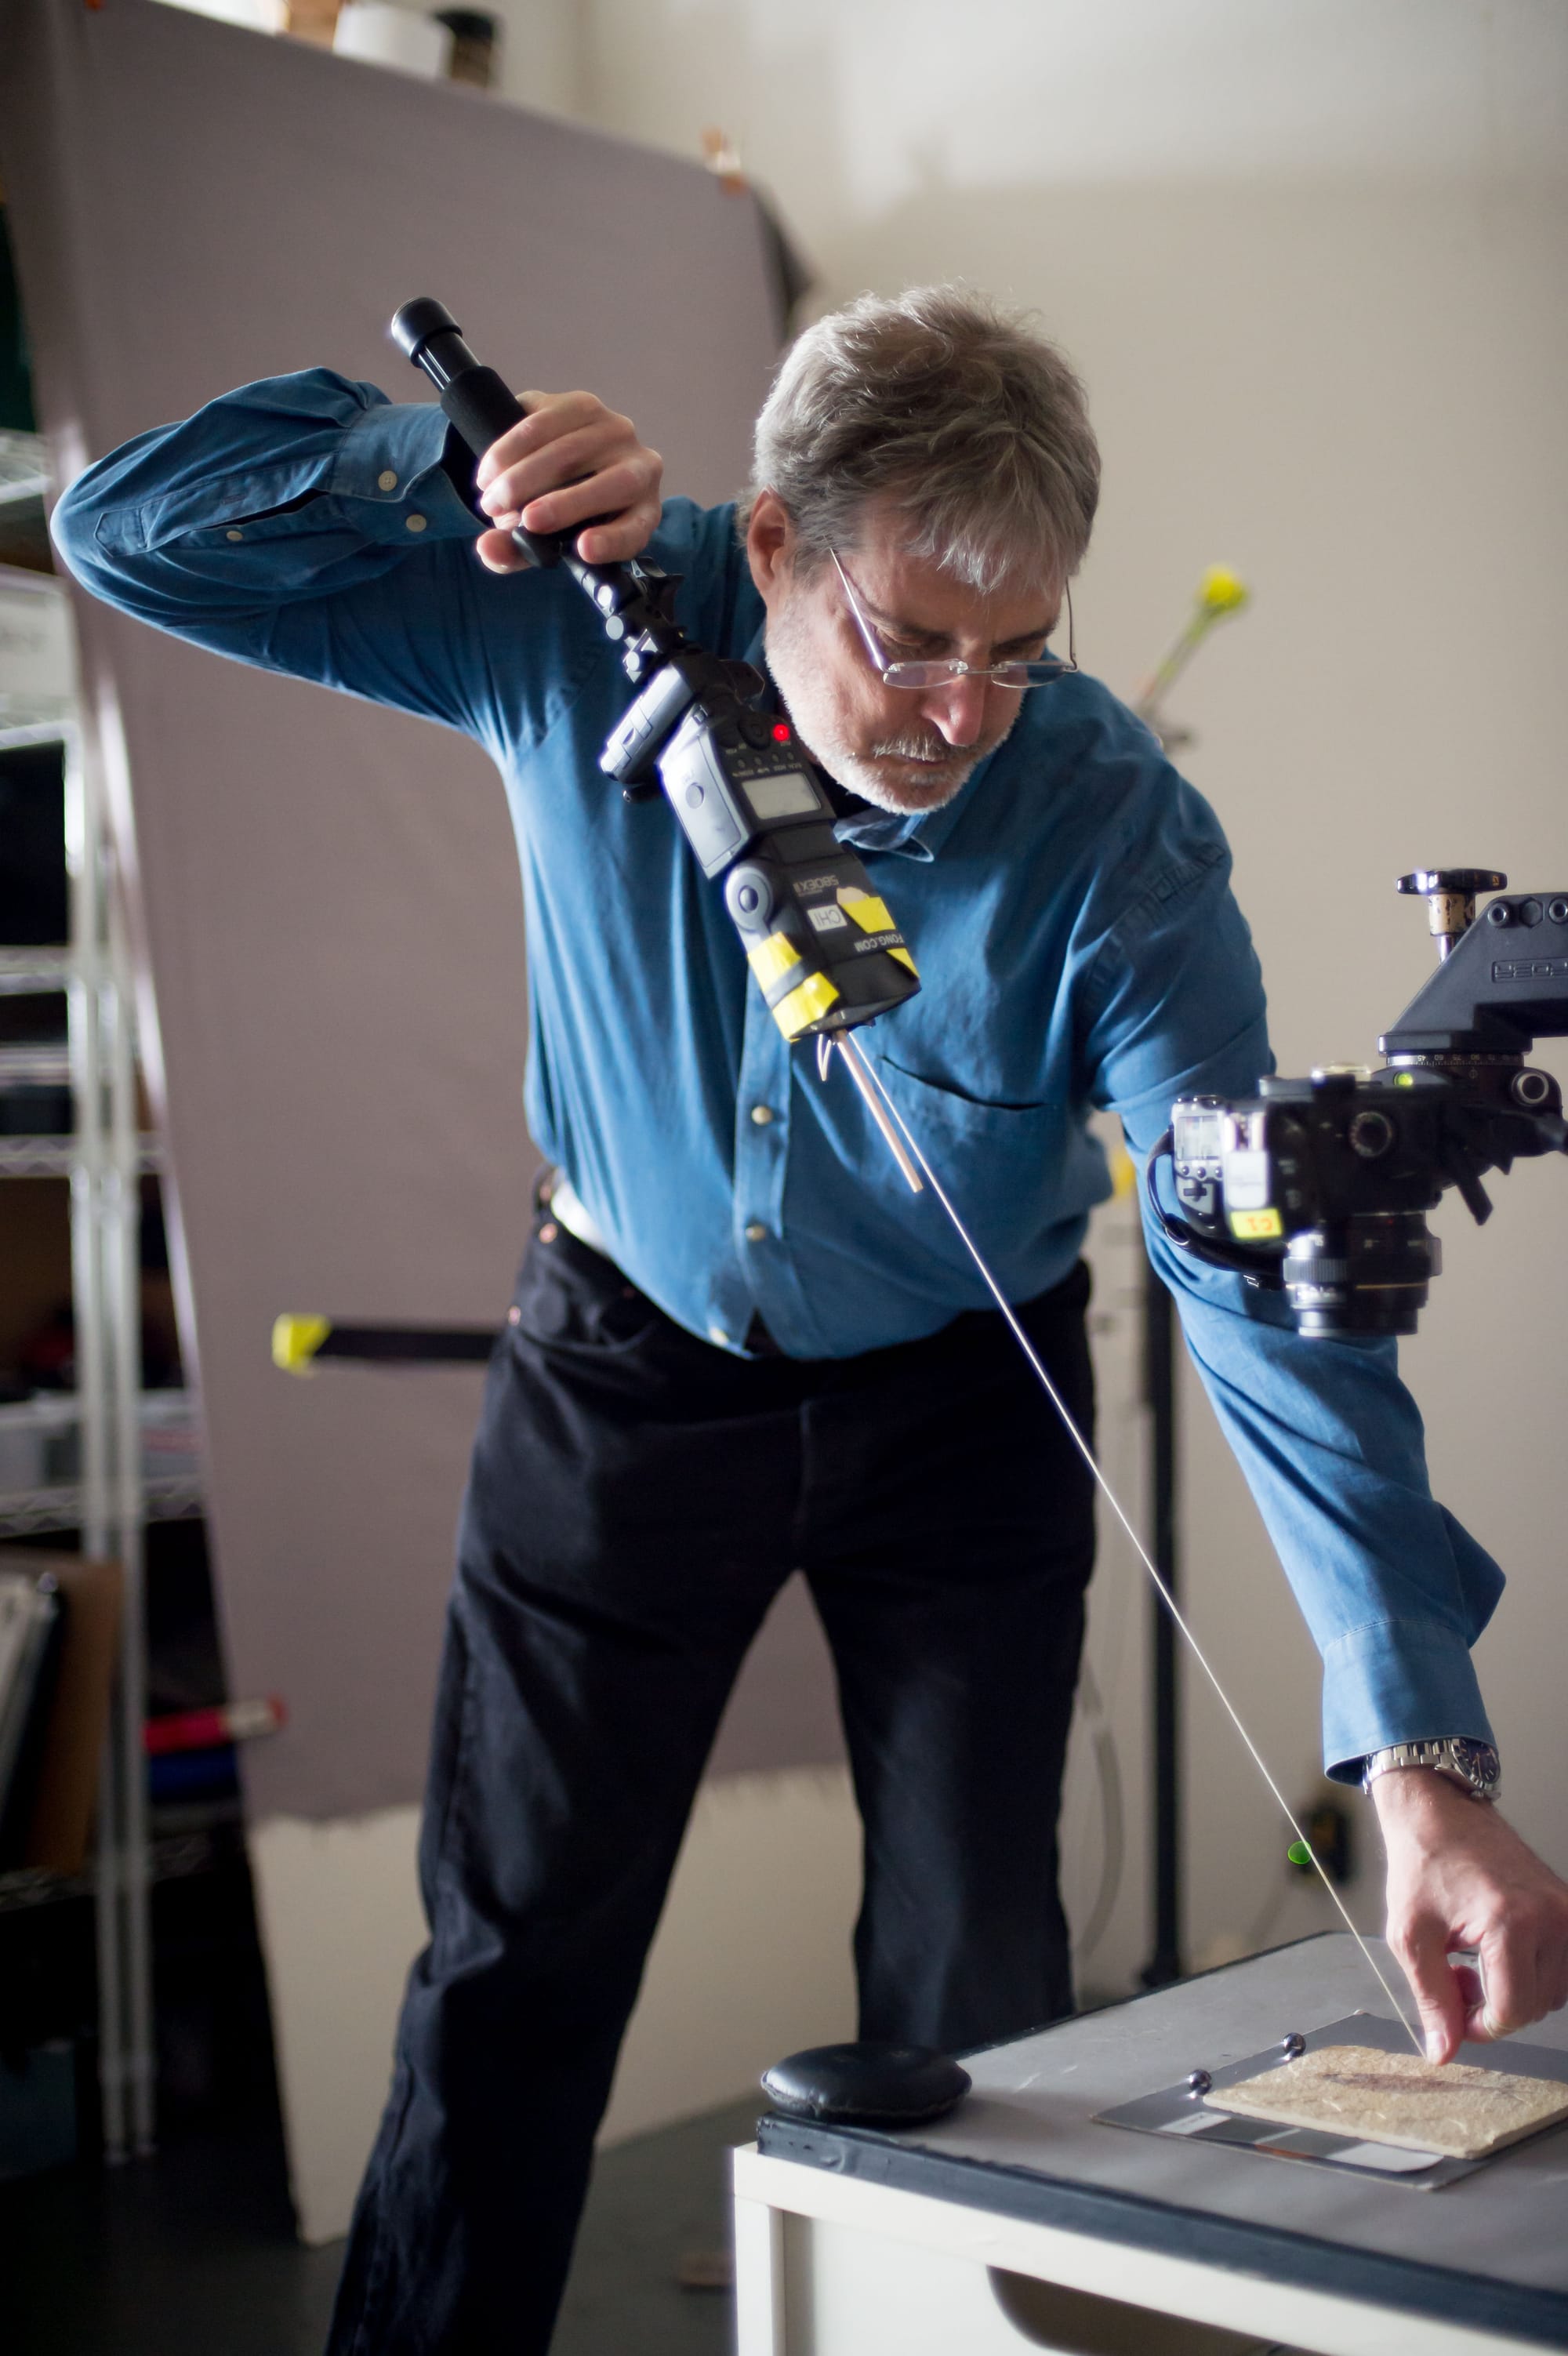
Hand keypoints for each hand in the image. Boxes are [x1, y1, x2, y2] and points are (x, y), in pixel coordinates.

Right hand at [472, 392, 662, 573]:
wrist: (547, 464)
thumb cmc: (555, 516)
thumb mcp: (539, 544)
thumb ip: (515, 553)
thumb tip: (487, 549)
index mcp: (641, 513)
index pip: (636, 528)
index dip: (612, 540)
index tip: (584, 549)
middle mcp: (639, 469)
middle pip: (611, 485)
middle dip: (563, 504)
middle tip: (522, 520)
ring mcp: (614, 431)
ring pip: (571, 451)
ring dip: (523, 476)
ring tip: (491, 499)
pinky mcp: (581, 405)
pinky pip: (544, 422)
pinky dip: (510, 448)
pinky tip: (489, 471)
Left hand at [1373, 1766, 1567, 2061]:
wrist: (1439, 1812)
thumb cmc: (1423, 1862)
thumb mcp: (1412, 1935)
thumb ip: (1432, 1998)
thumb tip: (1444, 2052)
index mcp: (1511, 1921)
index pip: (1513, 2010)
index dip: (1479, 2026)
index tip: (1453, 2015)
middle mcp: (1551, 1916)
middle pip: (1534, 2006)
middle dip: (1491, 2007)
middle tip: (1455, 1977)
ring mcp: (1565, 1910)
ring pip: (1552, 1993)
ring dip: (1513, 1992)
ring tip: (1472, 1962)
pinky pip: (1560, 1968)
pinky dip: (1531, 1974)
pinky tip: (1496, 1954)